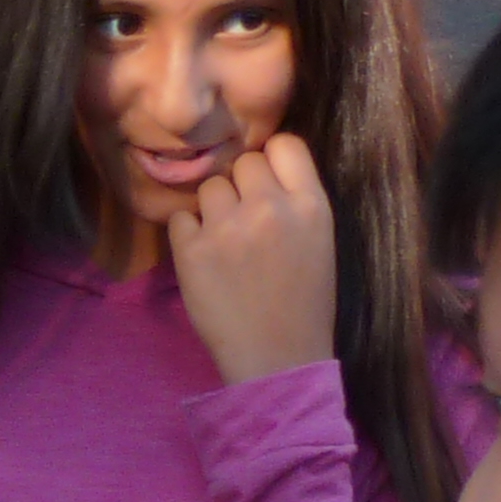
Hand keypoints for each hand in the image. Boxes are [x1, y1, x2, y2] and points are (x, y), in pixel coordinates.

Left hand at [169, 131, 340, 385]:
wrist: (277, 358)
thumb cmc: (304, 303)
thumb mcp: (321, 241)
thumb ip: (296, 200)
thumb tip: (264, 166)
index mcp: (311, 205)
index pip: (285, 143)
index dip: (272, 159)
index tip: (267, 181)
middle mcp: (269, 208)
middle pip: (243, 162)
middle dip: (242, 185)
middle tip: (244, 219)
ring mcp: (227, 227)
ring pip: (209, 187)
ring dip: (213, 208)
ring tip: (225, 241)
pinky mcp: (191, 250)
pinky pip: (180, 217)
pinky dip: (187, 233)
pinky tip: (204, 257)